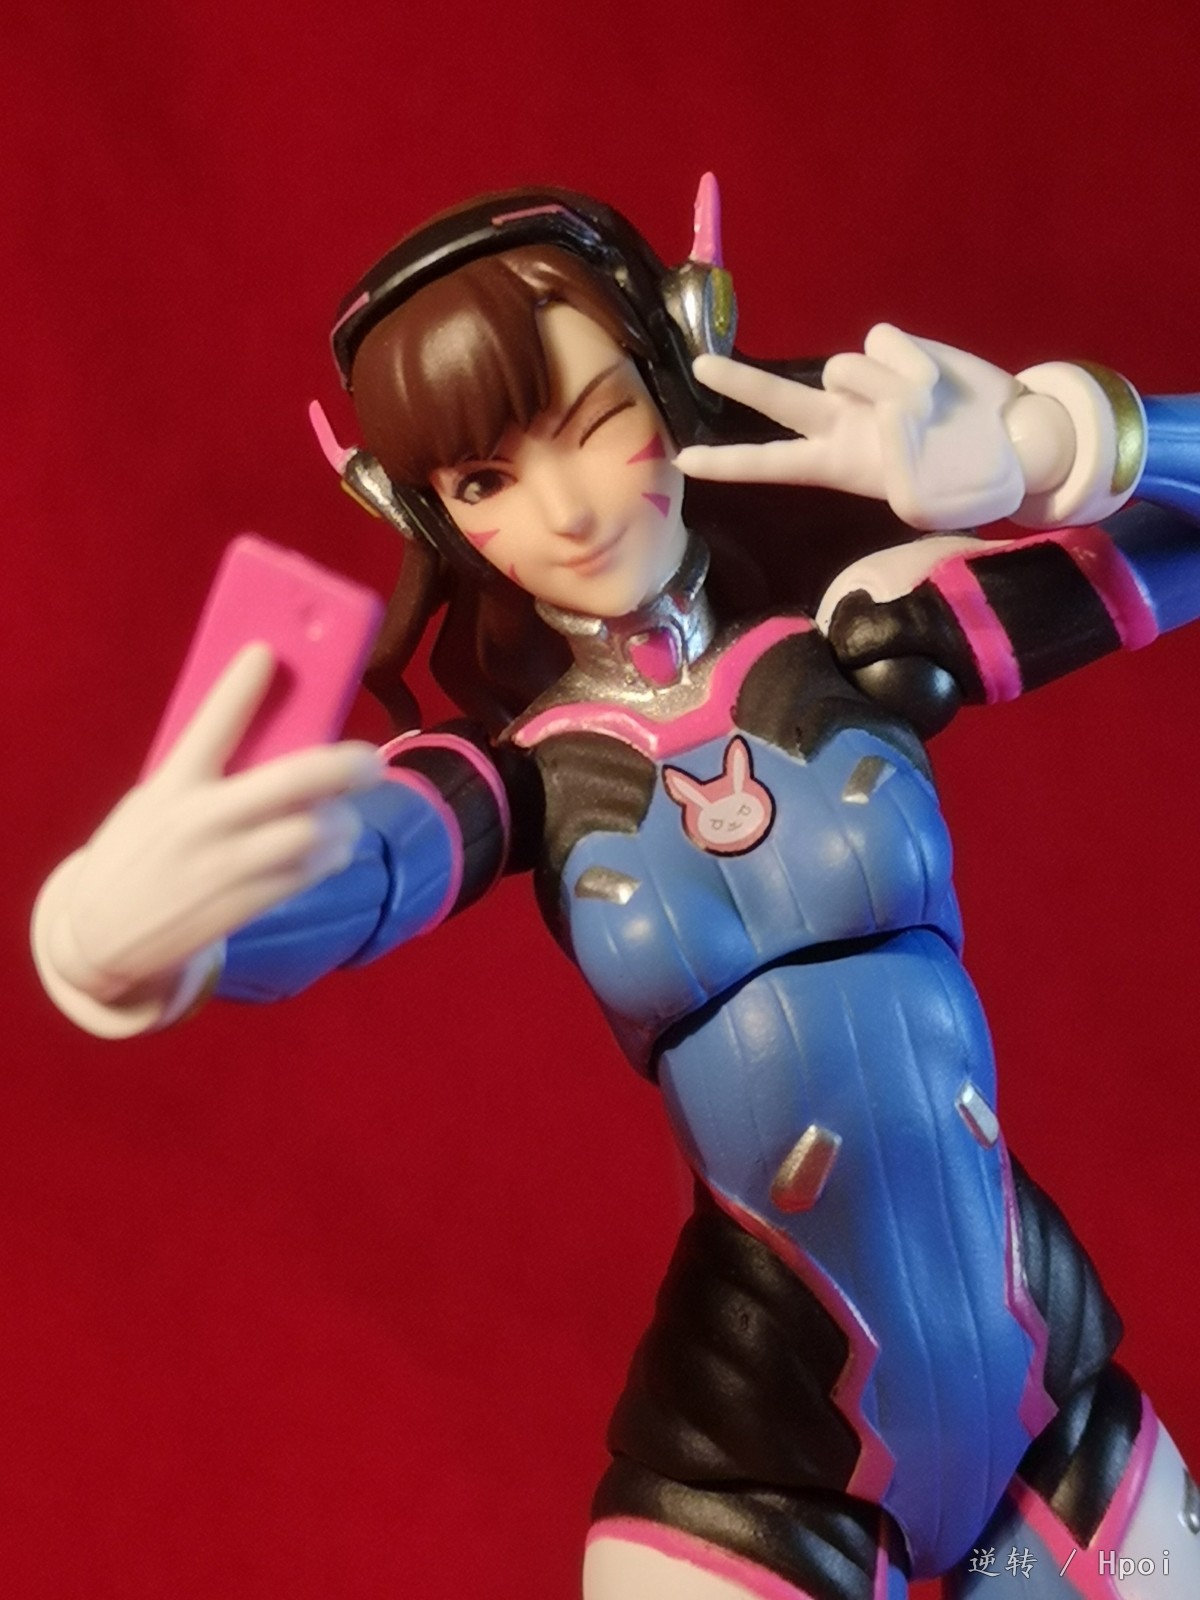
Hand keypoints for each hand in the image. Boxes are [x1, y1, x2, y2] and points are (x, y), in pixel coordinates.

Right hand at [39, 643, 382, 1009]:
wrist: (98, 933)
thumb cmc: (139, 852)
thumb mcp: (156, 802)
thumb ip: (205, 775)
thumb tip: (276, 739)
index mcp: (171, 784)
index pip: (211, 724)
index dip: (240, 686)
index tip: (266, 652)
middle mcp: (200, 822)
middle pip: (292, 781)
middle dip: (342, 767)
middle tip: (371, 762)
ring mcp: (223, 866)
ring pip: (310, 833)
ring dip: (342, 822)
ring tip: (346, 816)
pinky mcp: (239, 905)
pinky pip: (303, 876)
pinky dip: (329, 858)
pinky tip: (333, 851)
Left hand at [676, 325, 1074, 529]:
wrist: (1014, 442)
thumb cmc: (968, 483)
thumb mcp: (927, 502)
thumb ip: (898, 464)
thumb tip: (888, 416)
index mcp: (839, 465)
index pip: (774, 464)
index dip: (730, 463)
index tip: (683, 463)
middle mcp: (842, 422)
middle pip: (779, 401)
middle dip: (739, 382)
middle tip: (700, 365)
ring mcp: (865, 384)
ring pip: (846, 367)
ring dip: (888, 386)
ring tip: (927, 410)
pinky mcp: (894, 349)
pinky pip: (881, 341)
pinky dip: (912, 360)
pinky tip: (936, 382)